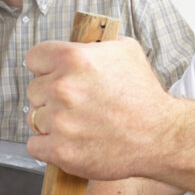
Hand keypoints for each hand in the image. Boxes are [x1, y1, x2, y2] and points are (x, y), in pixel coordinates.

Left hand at [25, 37, 178, 179]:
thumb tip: (81, 45)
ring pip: (33, 118)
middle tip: (75, 105)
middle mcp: (63, 87)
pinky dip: (48, 146)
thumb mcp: (126, 52)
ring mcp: (60, 120)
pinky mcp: (60, 149)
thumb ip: (95, 46)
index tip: (53, 76)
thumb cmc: (146, 98)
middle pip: (33, 90)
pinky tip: (69, 141)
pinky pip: (35, 145)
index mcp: (74, 58)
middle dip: (51, 97)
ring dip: (50, 122)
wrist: (161, 136)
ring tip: (77, 125)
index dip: (45, 68)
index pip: (34, 58)